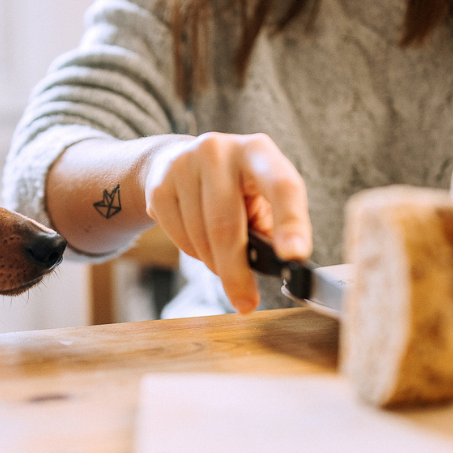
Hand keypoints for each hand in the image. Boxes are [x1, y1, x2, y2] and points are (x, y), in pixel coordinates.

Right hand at [143, 132, 311, 312]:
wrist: (176, 162)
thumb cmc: (232, 188)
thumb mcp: (259, 196)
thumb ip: (272, 225)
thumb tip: (279, 264)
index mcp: (258, 151)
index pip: (282, 186)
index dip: (290, 223)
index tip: (294, 257)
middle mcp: (220, 150)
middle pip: (227, 224)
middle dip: (237, 271)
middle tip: (245, 302)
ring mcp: (184, 165)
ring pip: (201, 237)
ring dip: (215, 264)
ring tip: (223, 260)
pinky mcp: (159, 186)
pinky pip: (179, 238)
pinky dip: (194, 253)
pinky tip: (200, 241)